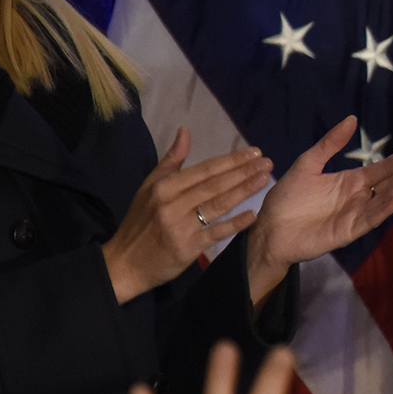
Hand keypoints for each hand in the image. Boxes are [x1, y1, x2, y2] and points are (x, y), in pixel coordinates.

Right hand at [103, 128, 273, 302]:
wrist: (125, 263)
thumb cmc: (140, 222)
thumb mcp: (149, 187)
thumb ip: (171, 161)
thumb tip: (185, 130)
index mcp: (163, 187)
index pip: (204, 170)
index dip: (230, 160)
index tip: (254, 152)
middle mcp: (172, 204)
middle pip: (214, 185)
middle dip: (243, 172)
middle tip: (267, 162)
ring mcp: (180, 226)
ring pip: (217, 205)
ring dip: (244, 191)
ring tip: (265, 179)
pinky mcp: (187, 248)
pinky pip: (215, 233)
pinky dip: (235, 224)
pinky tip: (253, 214)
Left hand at [244, 117, 392, 299]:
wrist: (270, 229)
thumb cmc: (287, 198)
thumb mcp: (307, 164)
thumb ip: (329, 144)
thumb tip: (352, 119)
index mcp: (350, 181)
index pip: (382, 168)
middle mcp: (358, 198)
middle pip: (389, 182)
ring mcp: (356, 215)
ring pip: (385, 199)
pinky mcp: (349, 232)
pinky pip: (371, 219)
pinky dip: (386, 209)